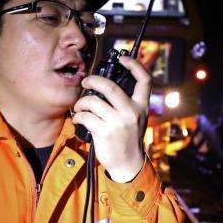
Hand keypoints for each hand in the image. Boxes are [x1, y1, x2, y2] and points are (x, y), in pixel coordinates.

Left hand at [72, 55, 151, 182]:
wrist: (128, 164)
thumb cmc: (128, 138)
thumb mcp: (136, 119)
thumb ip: (127, 103)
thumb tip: (105, 86)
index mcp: (141, 106)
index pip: (144, 80)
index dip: (134, 65)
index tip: (123, 59)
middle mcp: (131, 112)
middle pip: (110, 86)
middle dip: (93, 80)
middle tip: (85, 81)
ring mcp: (118, 122)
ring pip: (93, 101)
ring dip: (81, 102)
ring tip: (79, 107)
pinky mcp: (105, 132)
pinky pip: (85, 116)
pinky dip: (78, 115)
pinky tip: (78, 118)